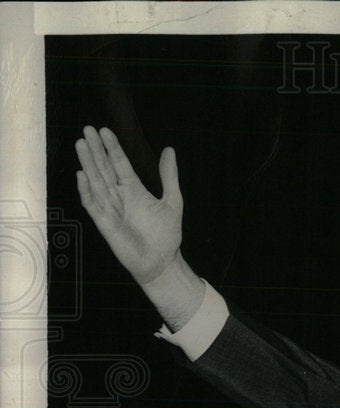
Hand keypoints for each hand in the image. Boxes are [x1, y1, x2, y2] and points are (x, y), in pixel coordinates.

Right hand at [75, 126, 182, 284]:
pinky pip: (92, 204)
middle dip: (96, 150)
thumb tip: (169, 150)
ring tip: (81, 144)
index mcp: (134, 190)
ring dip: (88, 164)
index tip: (105, 130)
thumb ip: (169, 177)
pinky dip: (86, 190)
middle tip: (88, 129)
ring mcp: (110, 208)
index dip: (112, 148)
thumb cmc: (166, 234)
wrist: (161, 262)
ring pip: (96, 181)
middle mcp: (120, 196)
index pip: (120, 164)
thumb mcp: (173, 202)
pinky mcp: (104, 222)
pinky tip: (81, 175)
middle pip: (104, 168)